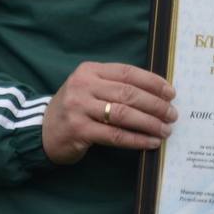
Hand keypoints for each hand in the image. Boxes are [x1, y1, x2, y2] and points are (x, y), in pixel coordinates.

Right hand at [42, 62, 175, 164]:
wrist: (41, 131)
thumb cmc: (76, 108)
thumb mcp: (91, 89)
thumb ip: (116, 86)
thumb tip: (159, 93)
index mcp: (90, 71)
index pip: (128, 72)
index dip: (153, 82)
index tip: (171, 93)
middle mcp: (83, 86)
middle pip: (129, 93)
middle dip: (156, 105)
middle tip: (172, 115)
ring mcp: (79, 108)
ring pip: (124, 114)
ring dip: (150, 123)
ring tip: (165, 130)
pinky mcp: (78, 130)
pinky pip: (115, 135)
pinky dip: (136, 139)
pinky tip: (150, 142)